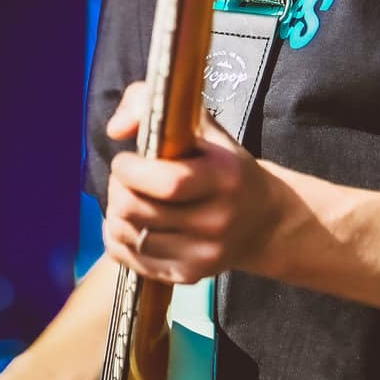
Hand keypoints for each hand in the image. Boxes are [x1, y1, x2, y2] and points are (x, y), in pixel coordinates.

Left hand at [102, 81, 282, 282]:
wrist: (264, 221)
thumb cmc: (225, 165)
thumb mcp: (203, 125)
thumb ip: (153, 103)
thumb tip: (115, 129)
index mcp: (225, 178)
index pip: (168, 182)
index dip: (131, 170)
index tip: (126, 159)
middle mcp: (217, 221)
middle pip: (137, 210)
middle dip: (119, 187)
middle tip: (126, 177)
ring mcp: (203, 255)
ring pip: (129, 235)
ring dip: (116, 211)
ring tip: (130, 196)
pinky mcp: (188, 276)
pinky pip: (129, 259)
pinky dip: (118, 238)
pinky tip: (131, 221)